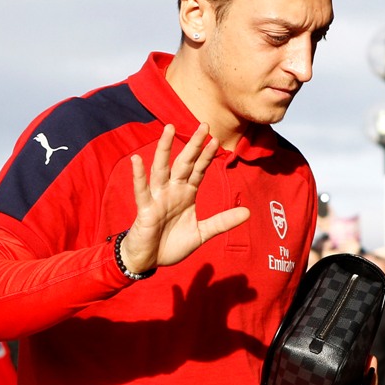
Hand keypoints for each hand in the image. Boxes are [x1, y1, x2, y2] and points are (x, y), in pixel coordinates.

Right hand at [119, 124, 249, 274]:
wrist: (149, 259)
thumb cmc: (172, 244)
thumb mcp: (202, 233)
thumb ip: (222, 222)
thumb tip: (248, 212)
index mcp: (186, 194)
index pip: (198, 170)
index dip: (206, 155)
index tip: (216, 139)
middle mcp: (172, 191)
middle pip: (183, 163)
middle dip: (193, 145)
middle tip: (203, 125)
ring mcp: (157, 198)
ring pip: (161, 169)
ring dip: (164, 149)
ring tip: (168, 128)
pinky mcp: (145, 209)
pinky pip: (141, 190)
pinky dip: (139, 176)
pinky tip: (137, 159)